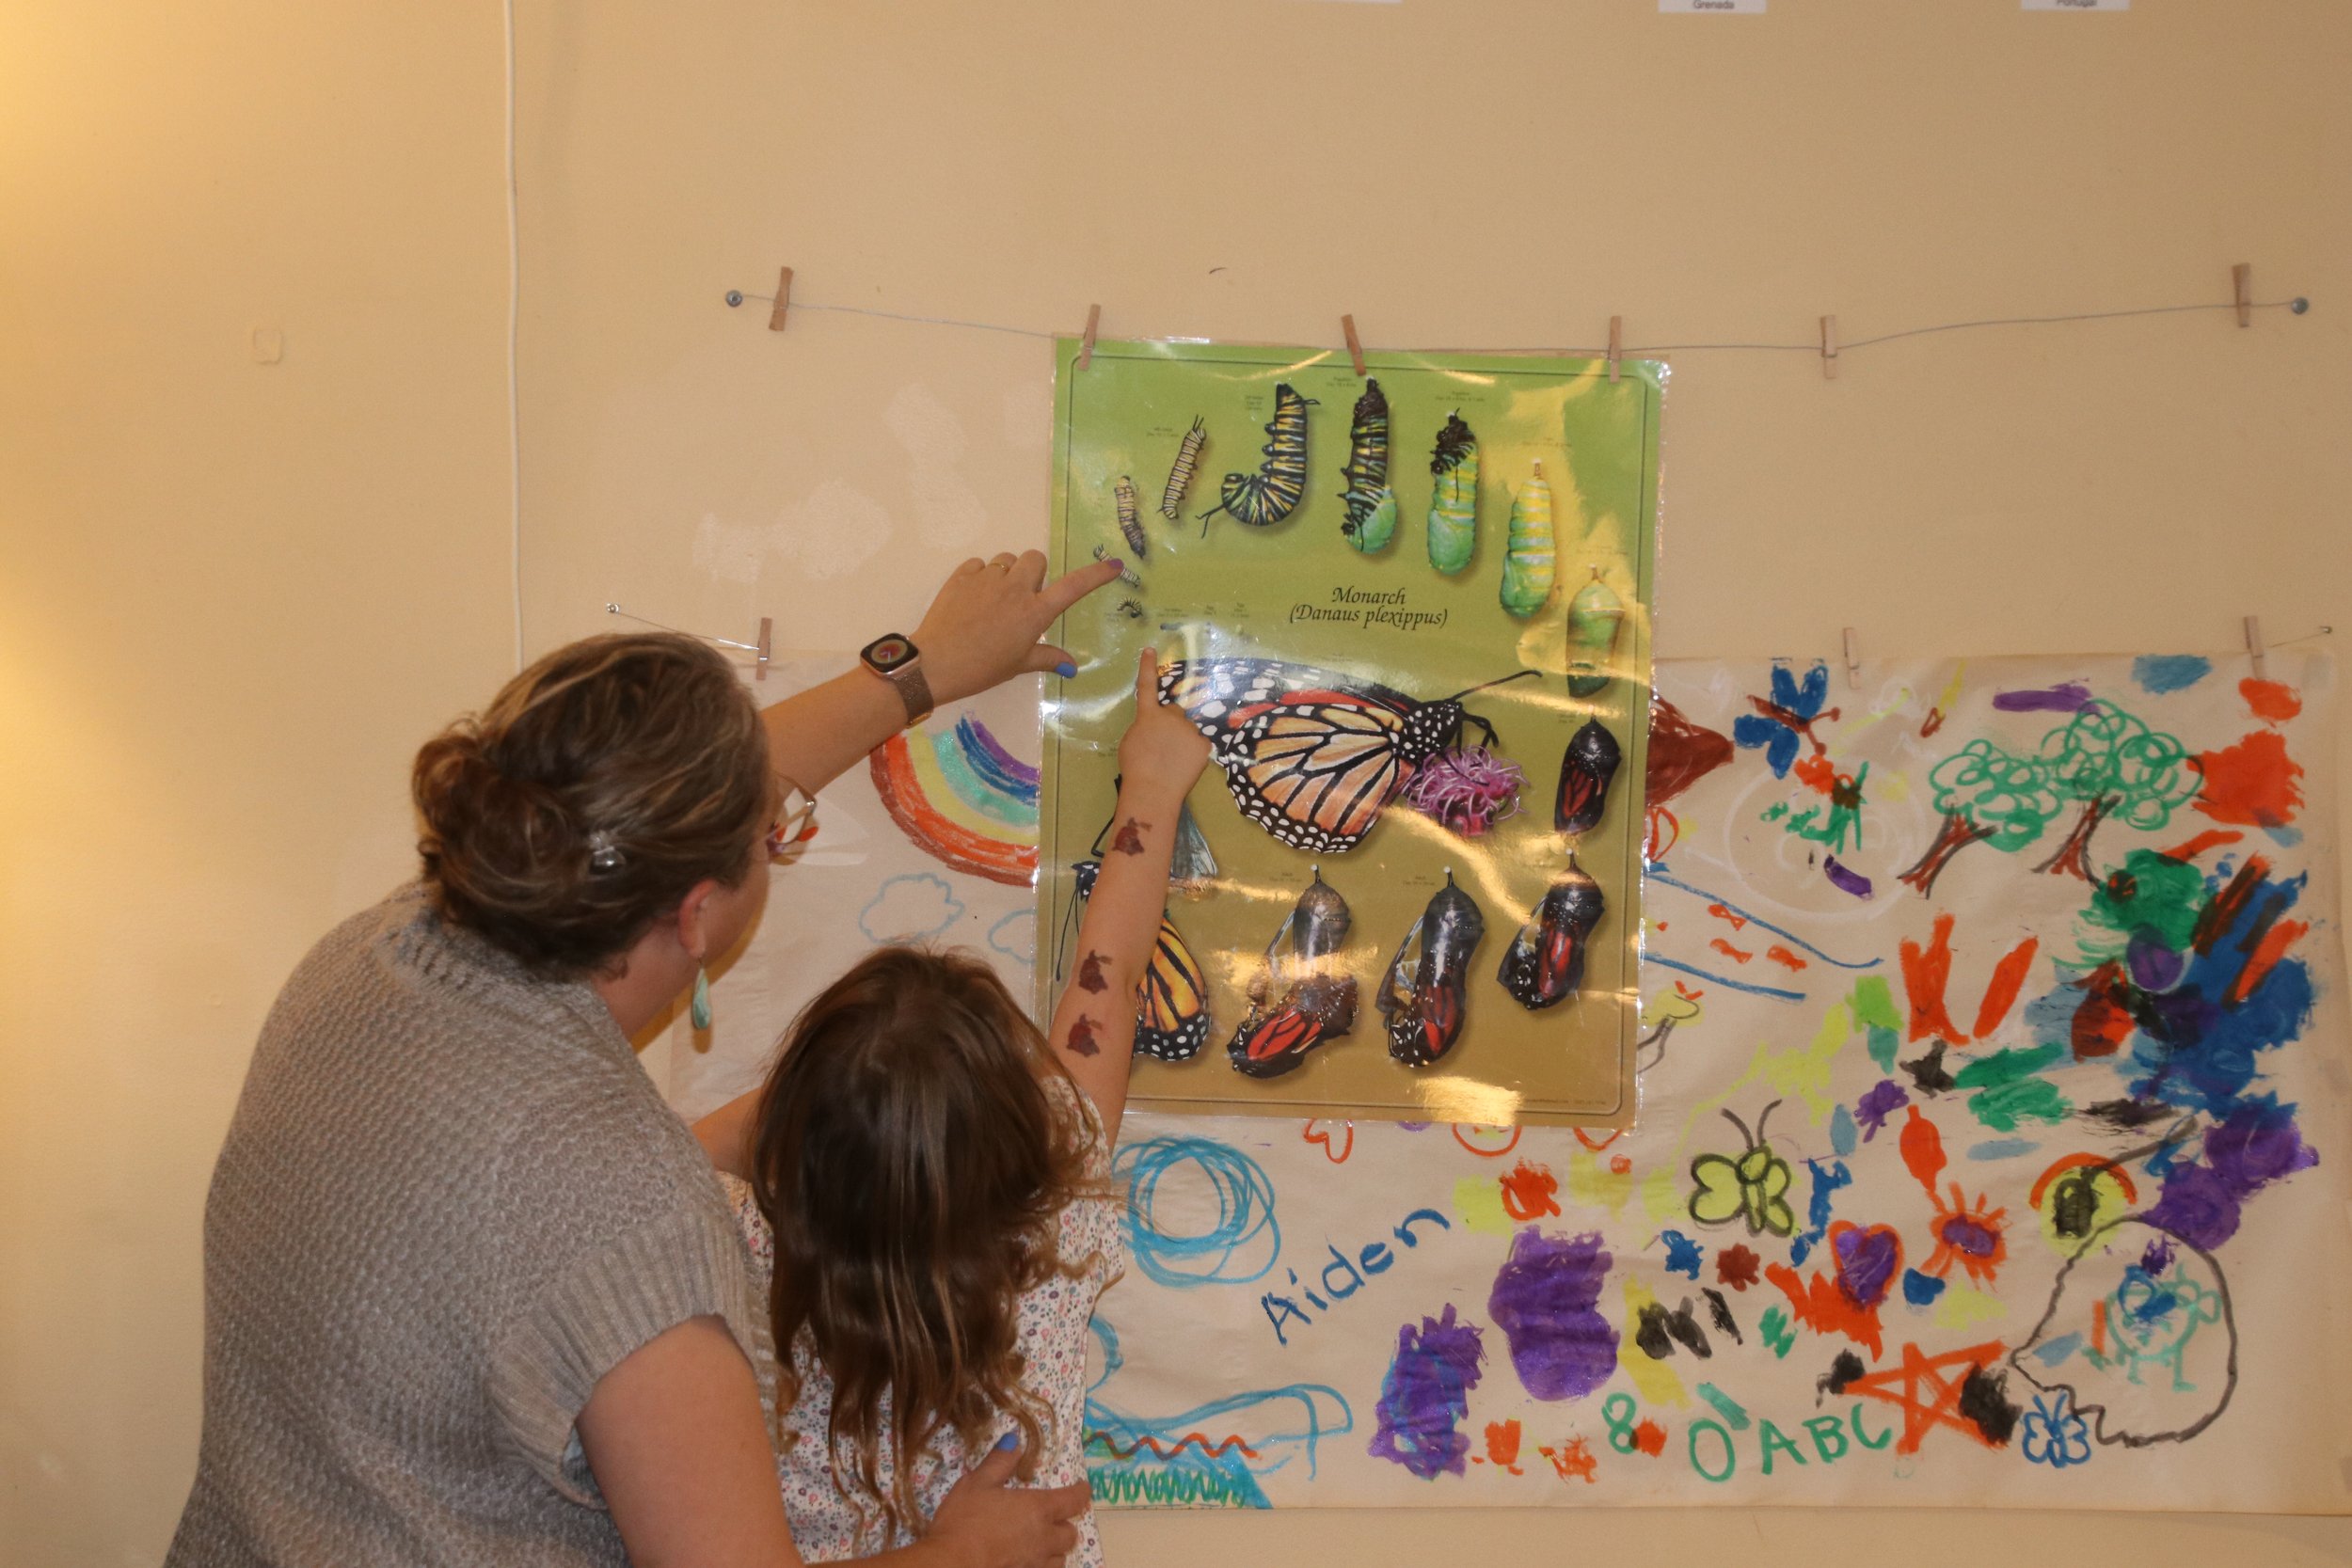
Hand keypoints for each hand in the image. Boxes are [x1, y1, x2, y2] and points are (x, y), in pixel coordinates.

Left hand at [913, 552, 1124, 706]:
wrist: (935, 664)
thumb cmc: (982, 668)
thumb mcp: (1018, 665)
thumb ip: (1047, 658)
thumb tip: (1072, 666)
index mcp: (1034, 612)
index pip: (1073, 587)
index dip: (1096, 575)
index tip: (1114, 565)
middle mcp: (1015, 589)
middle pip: (1036, 559)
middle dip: (1034, 572)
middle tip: (1024, 596)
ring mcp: (987, 580)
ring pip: (1006, 559)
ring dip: (1007, 573)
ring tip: (996, 598)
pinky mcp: (961, 576)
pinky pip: (979, 565)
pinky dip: (980, 576)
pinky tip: (973, 598)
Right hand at [927, 1439, 1087, 1567]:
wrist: (950, 1563)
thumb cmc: (965, 1520)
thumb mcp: (977, 1483)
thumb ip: (999, 1462)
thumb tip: (1014, 1440)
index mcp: (1037, 1508)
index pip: (1073, 1500)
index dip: (1081, 1492)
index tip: (1082, 1487)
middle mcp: (1043, 1538)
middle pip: (1070, 1534)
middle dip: (1066, 1524)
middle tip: (1053, 1517)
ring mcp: (1034, 1563)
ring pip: (1059, 1559)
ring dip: (1055, 1549)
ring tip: (1041, 1542)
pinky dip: (1040, 1565)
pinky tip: (1026, 1560)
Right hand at [1115, 648, 1211, 810]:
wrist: (1153, 789)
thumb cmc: (1135, 767)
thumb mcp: (1131, 741)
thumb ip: (1144, 728)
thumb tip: (1154, 728)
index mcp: (1148, 715)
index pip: (1147, 686)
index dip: (1148, 667)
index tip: (1151, 649)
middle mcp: (1171, 716)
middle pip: (1174, 712)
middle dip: (1170, 724)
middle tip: (1163, 745)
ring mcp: (1189, 729)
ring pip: (1187, 730)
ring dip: (1182, 739)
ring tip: (1172, 761)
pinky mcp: (1204, 744)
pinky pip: (1199, 744)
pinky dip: (1193, 753)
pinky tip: (1184, 766)